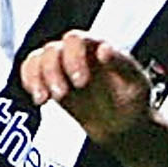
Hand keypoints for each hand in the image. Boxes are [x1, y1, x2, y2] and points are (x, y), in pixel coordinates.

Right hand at [22, 30, 154, 143]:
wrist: (124, 127)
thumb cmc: (134, 102)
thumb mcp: (137, 83)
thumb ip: (122, 64)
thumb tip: (103, 48)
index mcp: (98, 48)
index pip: (75, 40)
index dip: (72, 58)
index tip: (79, 82)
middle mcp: (78, 54)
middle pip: (52, 50)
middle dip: (52, 72)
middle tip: (61, 95)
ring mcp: (63, 67)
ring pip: (37, 59)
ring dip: (36, 78)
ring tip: (44, 99)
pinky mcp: (52, 83)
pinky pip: (31, 73)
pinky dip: (29, 82)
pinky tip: (39, 98)